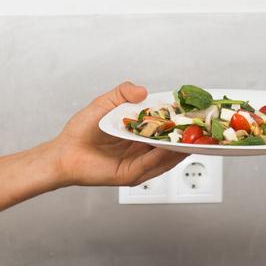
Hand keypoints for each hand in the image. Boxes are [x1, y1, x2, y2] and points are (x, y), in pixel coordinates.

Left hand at [48, 82, 183, 187]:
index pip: (165, 127)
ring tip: (192, 136)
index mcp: (139, 134)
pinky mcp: (130, 175)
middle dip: (186, 136)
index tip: (193, 110)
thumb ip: (123, 92)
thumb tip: (143, 90)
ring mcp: (138, 164)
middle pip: (171, 144)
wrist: (64, 152)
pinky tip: (169, 148)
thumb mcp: (104, 104)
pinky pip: (149, 165)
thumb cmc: (81, 131)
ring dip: (179, 148)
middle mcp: (142, 150)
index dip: (179, 119)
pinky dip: (161, 157)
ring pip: (165, 157)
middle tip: (201, 125)